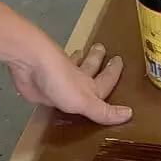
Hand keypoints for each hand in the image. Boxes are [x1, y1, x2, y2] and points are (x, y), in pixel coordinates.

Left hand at [8, 40, 132, 125]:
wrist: (30, 65)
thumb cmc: (62, 81)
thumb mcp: (87, 101)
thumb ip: (105, 111)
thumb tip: (130, 114)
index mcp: (89, 85)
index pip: (106, 79)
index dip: (113, 72)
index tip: (119, 60)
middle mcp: (76, 79)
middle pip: (89, 67)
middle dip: (96, 59)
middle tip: (100, 47)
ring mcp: (57, 80)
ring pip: (70, 68)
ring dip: (77, 61)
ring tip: (80, 53)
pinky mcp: (40, 84)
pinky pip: (51, 81)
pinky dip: (53, 76)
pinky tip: (50, 74)